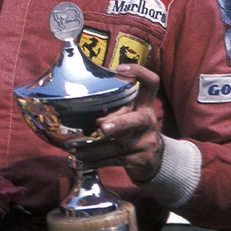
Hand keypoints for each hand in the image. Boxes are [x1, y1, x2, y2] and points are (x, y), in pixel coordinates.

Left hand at [73, 63, 164, 182]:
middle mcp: (149, 122)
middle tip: (102, 126)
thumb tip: (90, 119)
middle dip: (118, 123)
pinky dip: (96, 161)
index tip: (120, 68)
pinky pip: (116, 160)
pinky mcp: (144, 160)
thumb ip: (112, 114)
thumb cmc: (133, 135)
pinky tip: (83, 161)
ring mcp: (149, 142)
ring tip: (75, 149)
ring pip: (118, 145)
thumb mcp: (127, 120)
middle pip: (136, 120)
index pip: (151, 83)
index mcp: (145, 106)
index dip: (139, 73)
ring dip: (94, 149)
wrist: (155, 163)